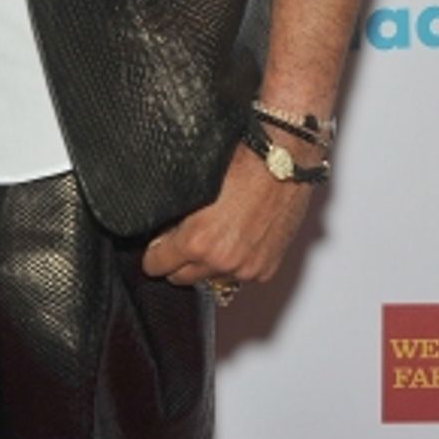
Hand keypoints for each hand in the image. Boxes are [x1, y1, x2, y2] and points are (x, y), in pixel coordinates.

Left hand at [141, 141, 311, 287]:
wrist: (284, 160)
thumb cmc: (243, 161)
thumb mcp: (194, 183)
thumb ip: (175, 214)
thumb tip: (162, 228)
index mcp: (197, 242)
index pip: (156, 265)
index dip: (153, 252)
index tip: (157, 245)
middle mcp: (222, 262)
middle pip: (181, 278)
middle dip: (178, 261)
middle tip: (182, 239)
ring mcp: (246, 269)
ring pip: (212, 278)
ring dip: (208, 263)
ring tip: (215, 234)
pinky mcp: (266, 269)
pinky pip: (240, 274)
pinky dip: (236, 262)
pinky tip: (238, 236)